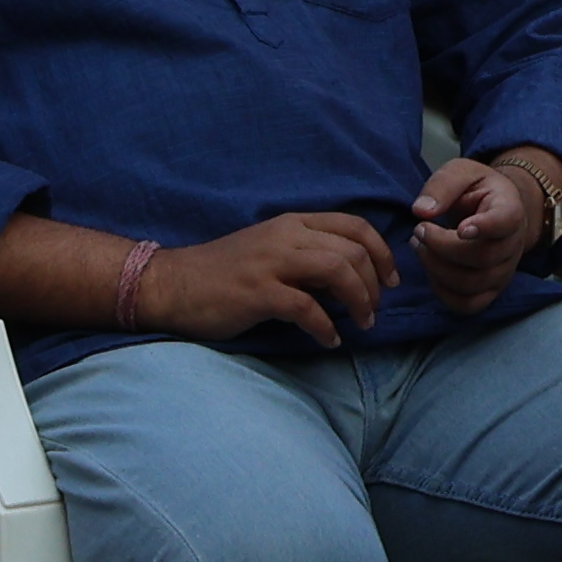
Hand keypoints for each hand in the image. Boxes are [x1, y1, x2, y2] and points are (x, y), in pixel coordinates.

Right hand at [145, 210, 401, 346]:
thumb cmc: (224, 272)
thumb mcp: (270, 249)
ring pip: (338, 271)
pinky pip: (308, 308)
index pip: (355, 226)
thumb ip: (307, 254)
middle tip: (375, 309)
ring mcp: (271, 262)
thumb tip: (351, 276)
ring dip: (359, 301)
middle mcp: (286, 236)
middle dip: (375, 283)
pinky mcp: (258, 292)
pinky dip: (326, 327)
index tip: (390, 280)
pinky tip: (329, 339)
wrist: (171, 284)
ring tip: (362, 323)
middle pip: (353, 251)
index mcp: (293, 222)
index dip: (382, 253)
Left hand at [410, 149, 561, 318]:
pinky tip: (431, 270)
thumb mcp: (462, 172)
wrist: (497, 210)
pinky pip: (468, 305)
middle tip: (419, 230)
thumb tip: (422, 211)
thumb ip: (443, 185)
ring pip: (471, 284)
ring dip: (436, 268)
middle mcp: (513, 246)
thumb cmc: (478, 190)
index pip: (505, 222)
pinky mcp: (491, 291)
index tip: (461, 227)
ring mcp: (504, 272)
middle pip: (481, 258)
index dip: (485, 227)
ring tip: (420, 247)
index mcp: (510, 210)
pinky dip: (442, 292)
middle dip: (440, 246)